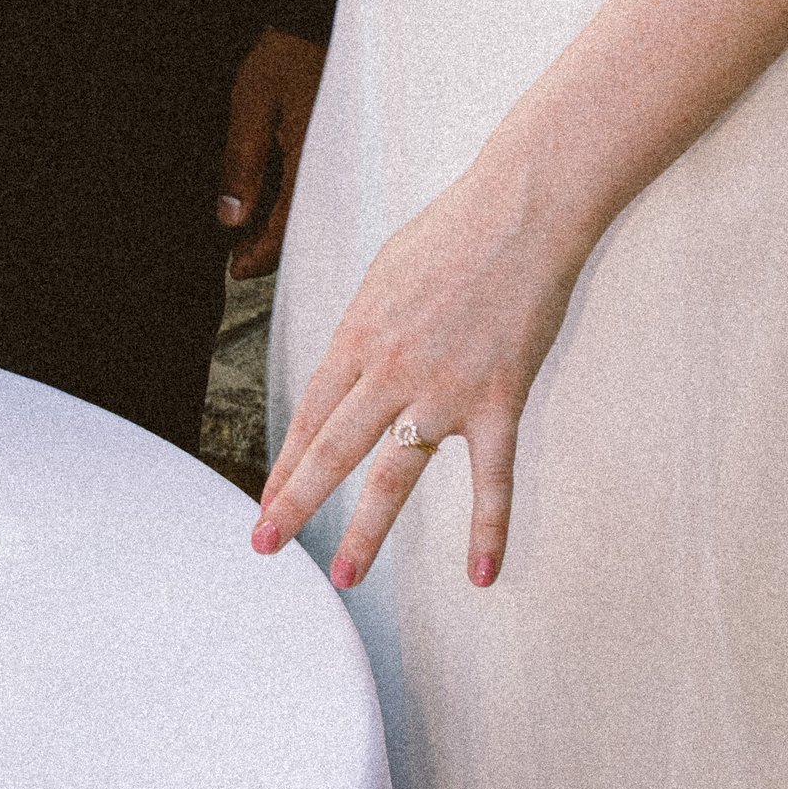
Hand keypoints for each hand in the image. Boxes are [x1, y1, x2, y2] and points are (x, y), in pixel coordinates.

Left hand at [217, 28, 324, 279]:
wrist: (318, 20)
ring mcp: (343, 158)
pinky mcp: (344, 147)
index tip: (235, 269)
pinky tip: (272, 199)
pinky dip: (294, 200)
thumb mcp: (252, 105)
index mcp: (313, 160)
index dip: (260, 255)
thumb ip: (242, 163)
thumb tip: (231, 217)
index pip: (289, 227)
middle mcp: (336, 166)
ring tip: (247, 233)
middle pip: (304, 226)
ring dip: (281, 224)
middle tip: (237, 257)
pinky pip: (320, 186)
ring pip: (312, 209)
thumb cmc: (286, 55)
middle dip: (269, 247)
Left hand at [252, 140, 593, 591]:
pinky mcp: (498, 398)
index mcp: (359, 335)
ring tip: (347, 577)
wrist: (520, 211)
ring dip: (368, 531)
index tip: (267, 503)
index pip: (311, 414)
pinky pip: (492, 478)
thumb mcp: (385, 274)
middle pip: (333, 448)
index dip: (286, 464)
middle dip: (295, 502)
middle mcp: (391, 369)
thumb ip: (367, 328)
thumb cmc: (454, 233)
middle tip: (267, 544)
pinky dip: (489, 530)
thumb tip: (354, 363)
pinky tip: (482, 575)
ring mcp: (444, 389)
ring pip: (395, 474)